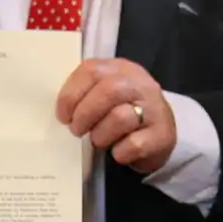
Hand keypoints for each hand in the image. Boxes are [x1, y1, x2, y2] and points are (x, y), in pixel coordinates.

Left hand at [56, 58, 175, 173]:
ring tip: (98, 141)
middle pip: (108, 91)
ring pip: (120, 117)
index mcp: (120, 69)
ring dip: (100, 135)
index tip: (63, 115)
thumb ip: (84, 94)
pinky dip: (119, 152)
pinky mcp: (162, 135)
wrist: (159, 134)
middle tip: (77, 130)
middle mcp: (140, 84)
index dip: (71, 94)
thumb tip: (60, 112)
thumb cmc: (122, 112)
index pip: (91, 71)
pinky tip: (118, 152)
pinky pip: (133, 144)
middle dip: (85, 114)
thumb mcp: (104, 94)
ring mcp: (155, 109)